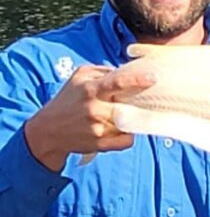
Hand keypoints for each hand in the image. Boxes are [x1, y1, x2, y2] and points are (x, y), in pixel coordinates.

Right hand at [24, 65, 155, 171]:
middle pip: (129, 106)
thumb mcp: (80, 76)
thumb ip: (104, 71)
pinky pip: (127, 141)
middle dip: (139, 103)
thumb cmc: (68, 99)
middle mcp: (95, 109)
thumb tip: (128, 71)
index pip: (117, 82)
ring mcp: (98, 129)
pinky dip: (129, 135)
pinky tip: (122, 128)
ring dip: (133, 119)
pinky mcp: (100, 145)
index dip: (137, 80)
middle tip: (143, 100)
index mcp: (91, 90)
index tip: (154, 77)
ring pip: (130, 124)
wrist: (48, 130)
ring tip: (124, 114)